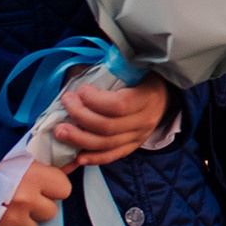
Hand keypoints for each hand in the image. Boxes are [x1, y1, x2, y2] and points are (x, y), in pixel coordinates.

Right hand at [0, 161, 71, 225]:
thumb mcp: (20, 157)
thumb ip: (46, 164)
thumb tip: (72, 164)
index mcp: (34, 176)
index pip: (64, 190)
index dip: (55, 188)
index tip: (45, 186)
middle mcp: (26, 199)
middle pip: (50, 211)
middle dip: (39, 206)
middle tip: (23, 197)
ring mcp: (12, 219)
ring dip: (24, 221)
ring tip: (7, 207)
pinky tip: (1, 221)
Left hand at [55, 76, 169, 166]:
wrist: (165, 96)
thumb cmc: (147, 78)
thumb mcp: (140, 67)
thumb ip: (117, 69)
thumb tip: (86, 68)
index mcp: (148, 97)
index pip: (119, 105)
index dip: (95, 100)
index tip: (81, 90)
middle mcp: (144, 120)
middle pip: (107, 126)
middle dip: (80, 116)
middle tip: (66, 104)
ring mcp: (139, 136)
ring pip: (106, 144)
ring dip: (79, 139)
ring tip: (60, 131)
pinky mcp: (132, 146)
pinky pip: (112, 156)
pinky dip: (93, 158)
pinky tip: (77, 156)